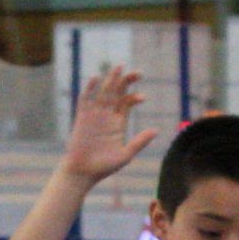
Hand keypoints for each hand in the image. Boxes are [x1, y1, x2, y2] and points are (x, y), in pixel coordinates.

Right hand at [61, 66, 156, 182]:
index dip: (135, 96)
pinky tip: (96, 78)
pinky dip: (89, 88)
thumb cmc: (104, 167)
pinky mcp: (82, 117)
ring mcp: (94, 115)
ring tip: (120, 66)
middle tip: (139, 73)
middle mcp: (107, 115)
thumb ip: (139, 142)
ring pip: (104, 92)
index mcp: (118, 123)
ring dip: (111, 79)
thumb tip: (156, 130)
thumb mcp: (126, 154)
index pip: (127, 102)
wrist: (83, 173)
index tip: (143, 98)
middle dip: (127, 81)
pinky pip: (85, 99)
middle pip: (117, 92)